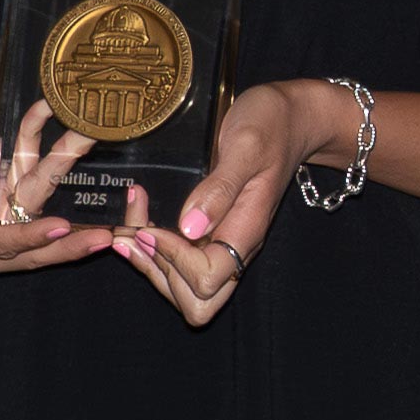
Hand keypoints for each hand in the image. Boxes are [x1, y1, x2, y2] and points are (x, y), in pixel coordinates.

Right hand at [0, 102, 112, 282]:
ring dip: (75, 232)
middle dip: (67, 246)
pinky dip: (64, 208)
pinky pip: (39, 217)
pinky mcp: (8, 223)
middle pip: (27, 252)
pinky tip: (95, 207)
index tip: (60, 225)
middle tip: (103, 239)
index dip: (30, 236)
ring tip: (111, 230)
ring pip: (40, 240)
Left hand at [107, 80, 339, 326]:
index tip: (153, 225)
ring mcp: (223, 242)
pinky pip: (181, 264)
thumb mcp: (245, 146)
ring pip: (184, 290)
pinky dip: (154, 254)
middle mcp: (235, 245)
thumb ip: (220, 187)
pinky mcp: (212, 233)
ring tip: (127, 229)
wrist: (292, 118)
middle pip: (196, 301)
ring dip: (151, 265)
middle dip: (159, 273)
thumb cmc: (271, 125)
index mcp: (246, 231)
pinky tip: (136, 227)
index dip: (173, 258)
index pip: (206, 278)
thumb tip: (190, 228)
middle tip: (136, 235)